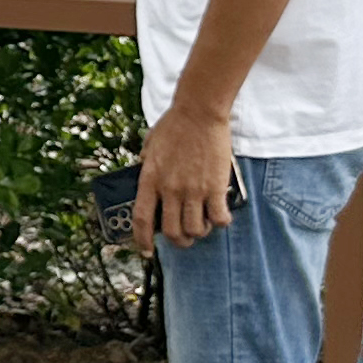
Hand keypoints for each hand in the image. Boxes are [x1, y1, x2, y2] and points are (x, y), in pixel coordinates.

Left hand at [133, 105, 236, 250]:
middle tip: (185, 237)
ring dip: (199, 232)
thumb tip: (143, 170)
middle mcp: (169, 189)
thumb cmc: (174, 124)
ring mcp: (192, 189)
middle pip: (171, 231)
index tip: (147, 251)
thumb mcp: (150, 145)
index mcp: (150, 179)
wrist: (199, 112)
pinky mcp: (214, 187)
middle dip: (179, 241)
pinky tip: (221, 215)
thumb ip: (146, 163)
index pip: (142, 218)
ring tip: (203, 223)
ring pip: (194, 229)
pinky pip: (218, 218)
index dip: (142, 240)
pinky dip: (220, 222)